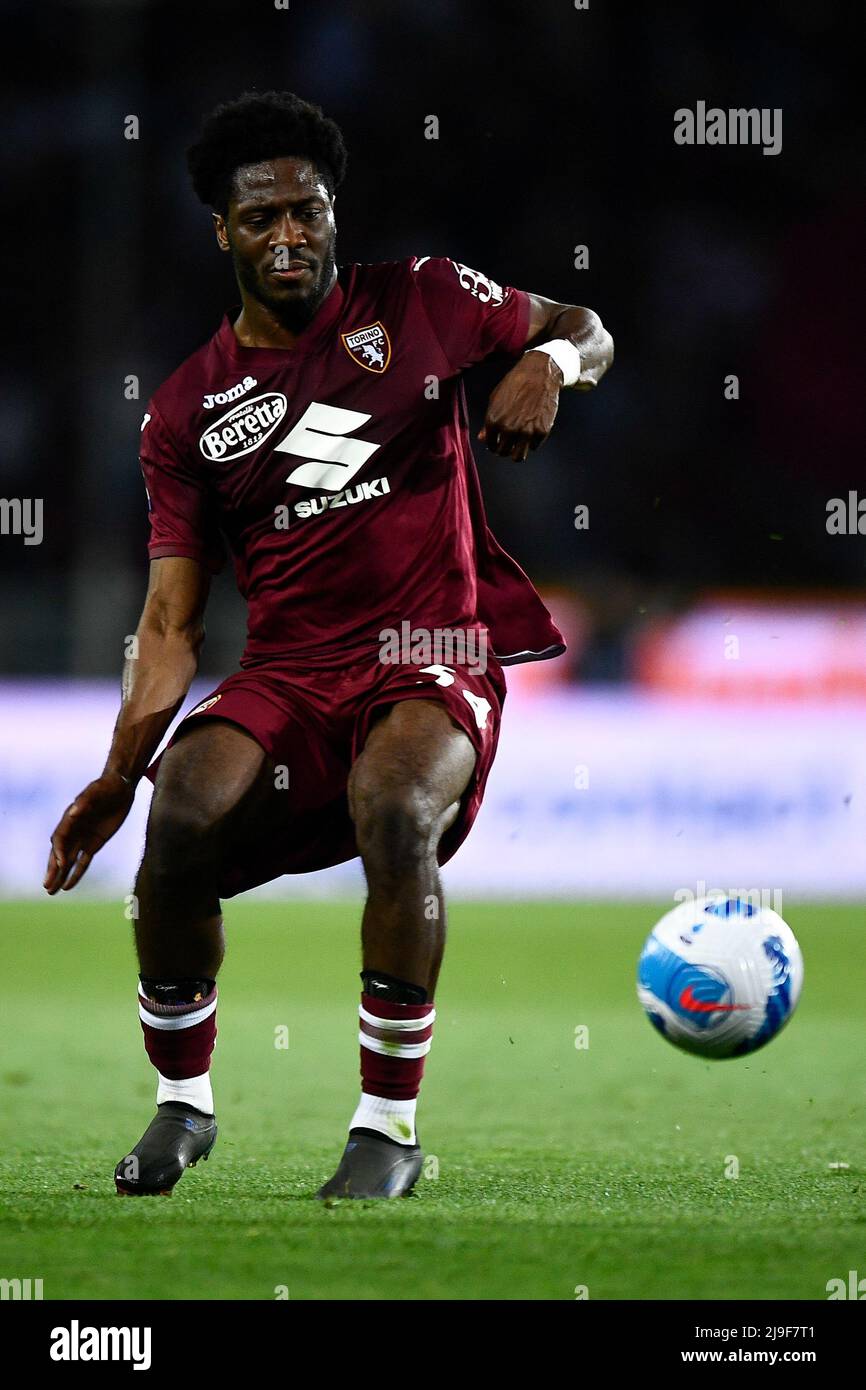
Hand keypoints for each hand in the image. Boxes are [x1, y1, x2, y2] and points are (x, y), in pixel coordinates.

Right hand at [44, 771, 135, 893]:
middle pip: (59, 853)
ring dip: (60, 875)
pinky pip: (83, 862)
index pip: (60, 837)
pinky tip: (68, 886)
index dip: (59, 851)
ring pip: (68, 861)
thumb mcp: (97, 791)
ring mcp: (82, 838)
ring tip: (51, 891)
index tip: (61, 863)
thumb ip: (85, 802)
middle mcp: (73, 830)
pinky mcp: (93, 844)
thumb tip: (72, 813)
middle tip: (47, 886)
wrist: (120, 787)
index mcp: (70, 818)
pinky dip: (76, 874)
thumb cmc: (107, 787)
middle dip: (53, 869)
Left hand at [477, 350, 562, 461]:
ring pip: (518, 456)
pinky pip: (534, 446)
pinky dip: (532, 442)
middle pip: (504, 453)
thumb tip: (482, 438)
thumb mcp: (495, 399)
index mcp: (494, 421)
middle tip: (509, 444)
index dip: (493, 445)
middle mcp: (509, 428)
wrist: (539, 373)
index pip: (490, 444)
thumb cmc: (515, 382)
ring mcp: (526, 431)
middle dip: (505, 450)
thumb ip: (488, 422)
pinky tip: (531, 431)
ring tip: (518, 445)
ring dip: (517, 452)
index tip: (497, 444)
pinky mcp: (542, 431)